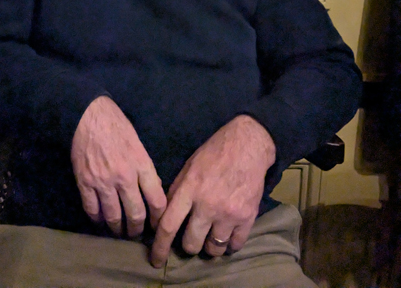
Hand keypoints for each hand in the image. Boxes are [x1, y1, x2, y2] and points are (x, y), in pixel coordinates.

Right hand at [71, 96, 166, 237]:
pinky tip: (100, 220)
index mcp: (141, 164)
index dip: (158, 218)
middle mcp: (124, 177)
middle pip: (135, 214)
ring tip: (119, 230)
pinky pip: (92, 210)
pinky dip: (97, 219)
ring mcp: (103, 182)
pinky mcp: (85, 183)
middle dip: (137, 229)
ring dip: (117, 228)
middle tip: (136, 232)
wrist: (89, 115)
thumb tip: (152, 189)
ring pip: (114, 217)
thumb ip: (145, 168)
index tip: (156, 224)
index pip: (157, 201)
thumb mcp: (138, 144)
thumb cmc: (117, 125)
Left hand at [150, 115, 275, 266]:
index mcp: (189, 189)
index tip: (156, 260)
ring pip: (213, 249)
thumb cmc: (214, 153)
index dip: (160, 247)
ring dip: (209, 245)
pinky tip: (227, 233)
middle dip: (188, 245)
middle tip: (191, 237)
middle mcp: (208, 205)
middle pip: (191, 244)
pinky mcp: (248, 217)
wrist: (247, 144)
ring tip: (210, 234)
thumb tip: (164, 216)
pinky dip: (229, 244)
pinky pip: (235, 246)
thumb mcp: (189, 167)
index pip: (169, 225)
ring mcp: (229, 213)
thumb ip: (177, 191)